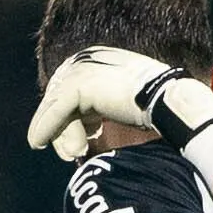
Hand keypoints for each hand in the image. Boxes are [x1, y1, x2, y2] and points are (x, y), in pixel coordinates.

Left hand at [26, 48, 212, 160]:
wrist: (174, 103)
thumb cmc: (161, 108)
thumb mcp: (129, 104)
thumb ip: (109, 108)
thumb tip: (92, 131)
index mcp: (103, 58)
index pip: (77, 86)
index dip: (71, 114)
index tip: (77, 141)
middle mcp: (91, 58)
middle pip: (63, 93)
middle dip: (61, 125)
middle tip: (67, 153)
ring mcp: (86, 69)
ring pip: (58, 103)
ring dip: (58, 132)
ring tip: (68, 154)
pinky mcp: (82, 85)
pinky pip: (56, 109)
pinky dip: (46, 127)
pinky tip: (38, 142)